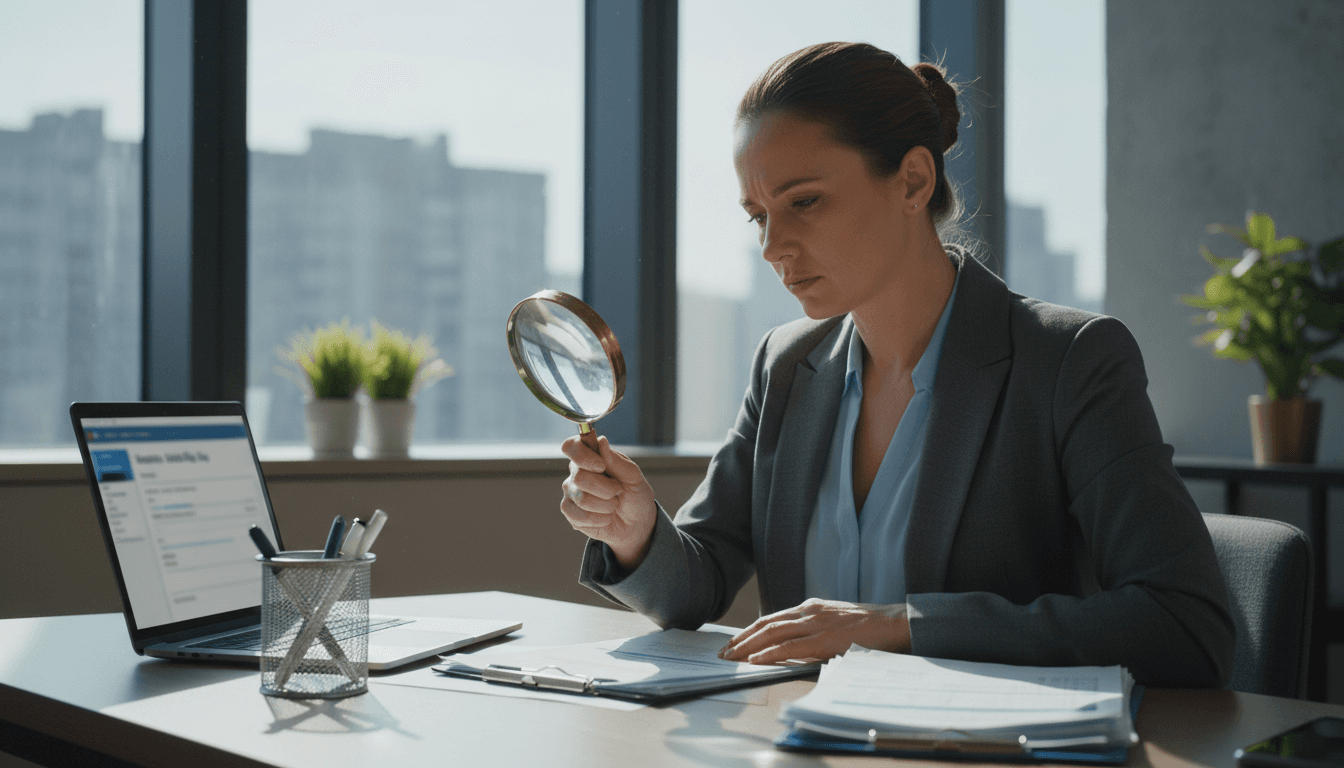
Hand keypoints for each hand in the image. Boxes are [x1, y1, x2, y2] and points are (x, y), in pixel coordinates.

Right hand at [559, 434, 657, 569]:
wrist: (636, 524)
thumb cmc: (635, 495)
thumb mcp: (634, 477)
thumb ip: (616, 460)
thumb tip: (601, 441)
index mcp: (591, 457)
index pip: (571, 447)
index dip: (583, 456)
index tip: (601, 467)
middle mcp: (576, 472)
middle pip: (579, 477)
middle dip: (606, 488)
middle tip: (618, 491)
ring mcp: (571, 493)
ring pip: (581, 498)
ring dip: (606, 505)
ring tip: (614, 505)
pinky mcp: (570, 512)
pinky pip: (578, 516)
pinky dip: (599, 519)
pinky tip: (605, 517)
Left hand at [717, 598, 910, 663]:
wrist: (895, 623)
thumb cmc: (869, 627)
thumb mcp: (835, 622)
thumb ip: (814, 631)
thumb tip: (793, 648)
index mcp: (810, 608)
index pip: (771, 619)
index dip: (749, 631)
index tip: (733, 644)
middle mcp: (809, 611)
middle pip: (765, 624)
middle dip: (741, 640)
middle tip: (723, 653)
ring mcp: (816, 623)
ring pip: (772, 633)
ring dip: (748, 647)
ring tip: (731, 658)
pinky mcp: (825, 638)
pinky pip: (791, 646)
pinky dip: (769, 653)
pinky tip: (756, 660)